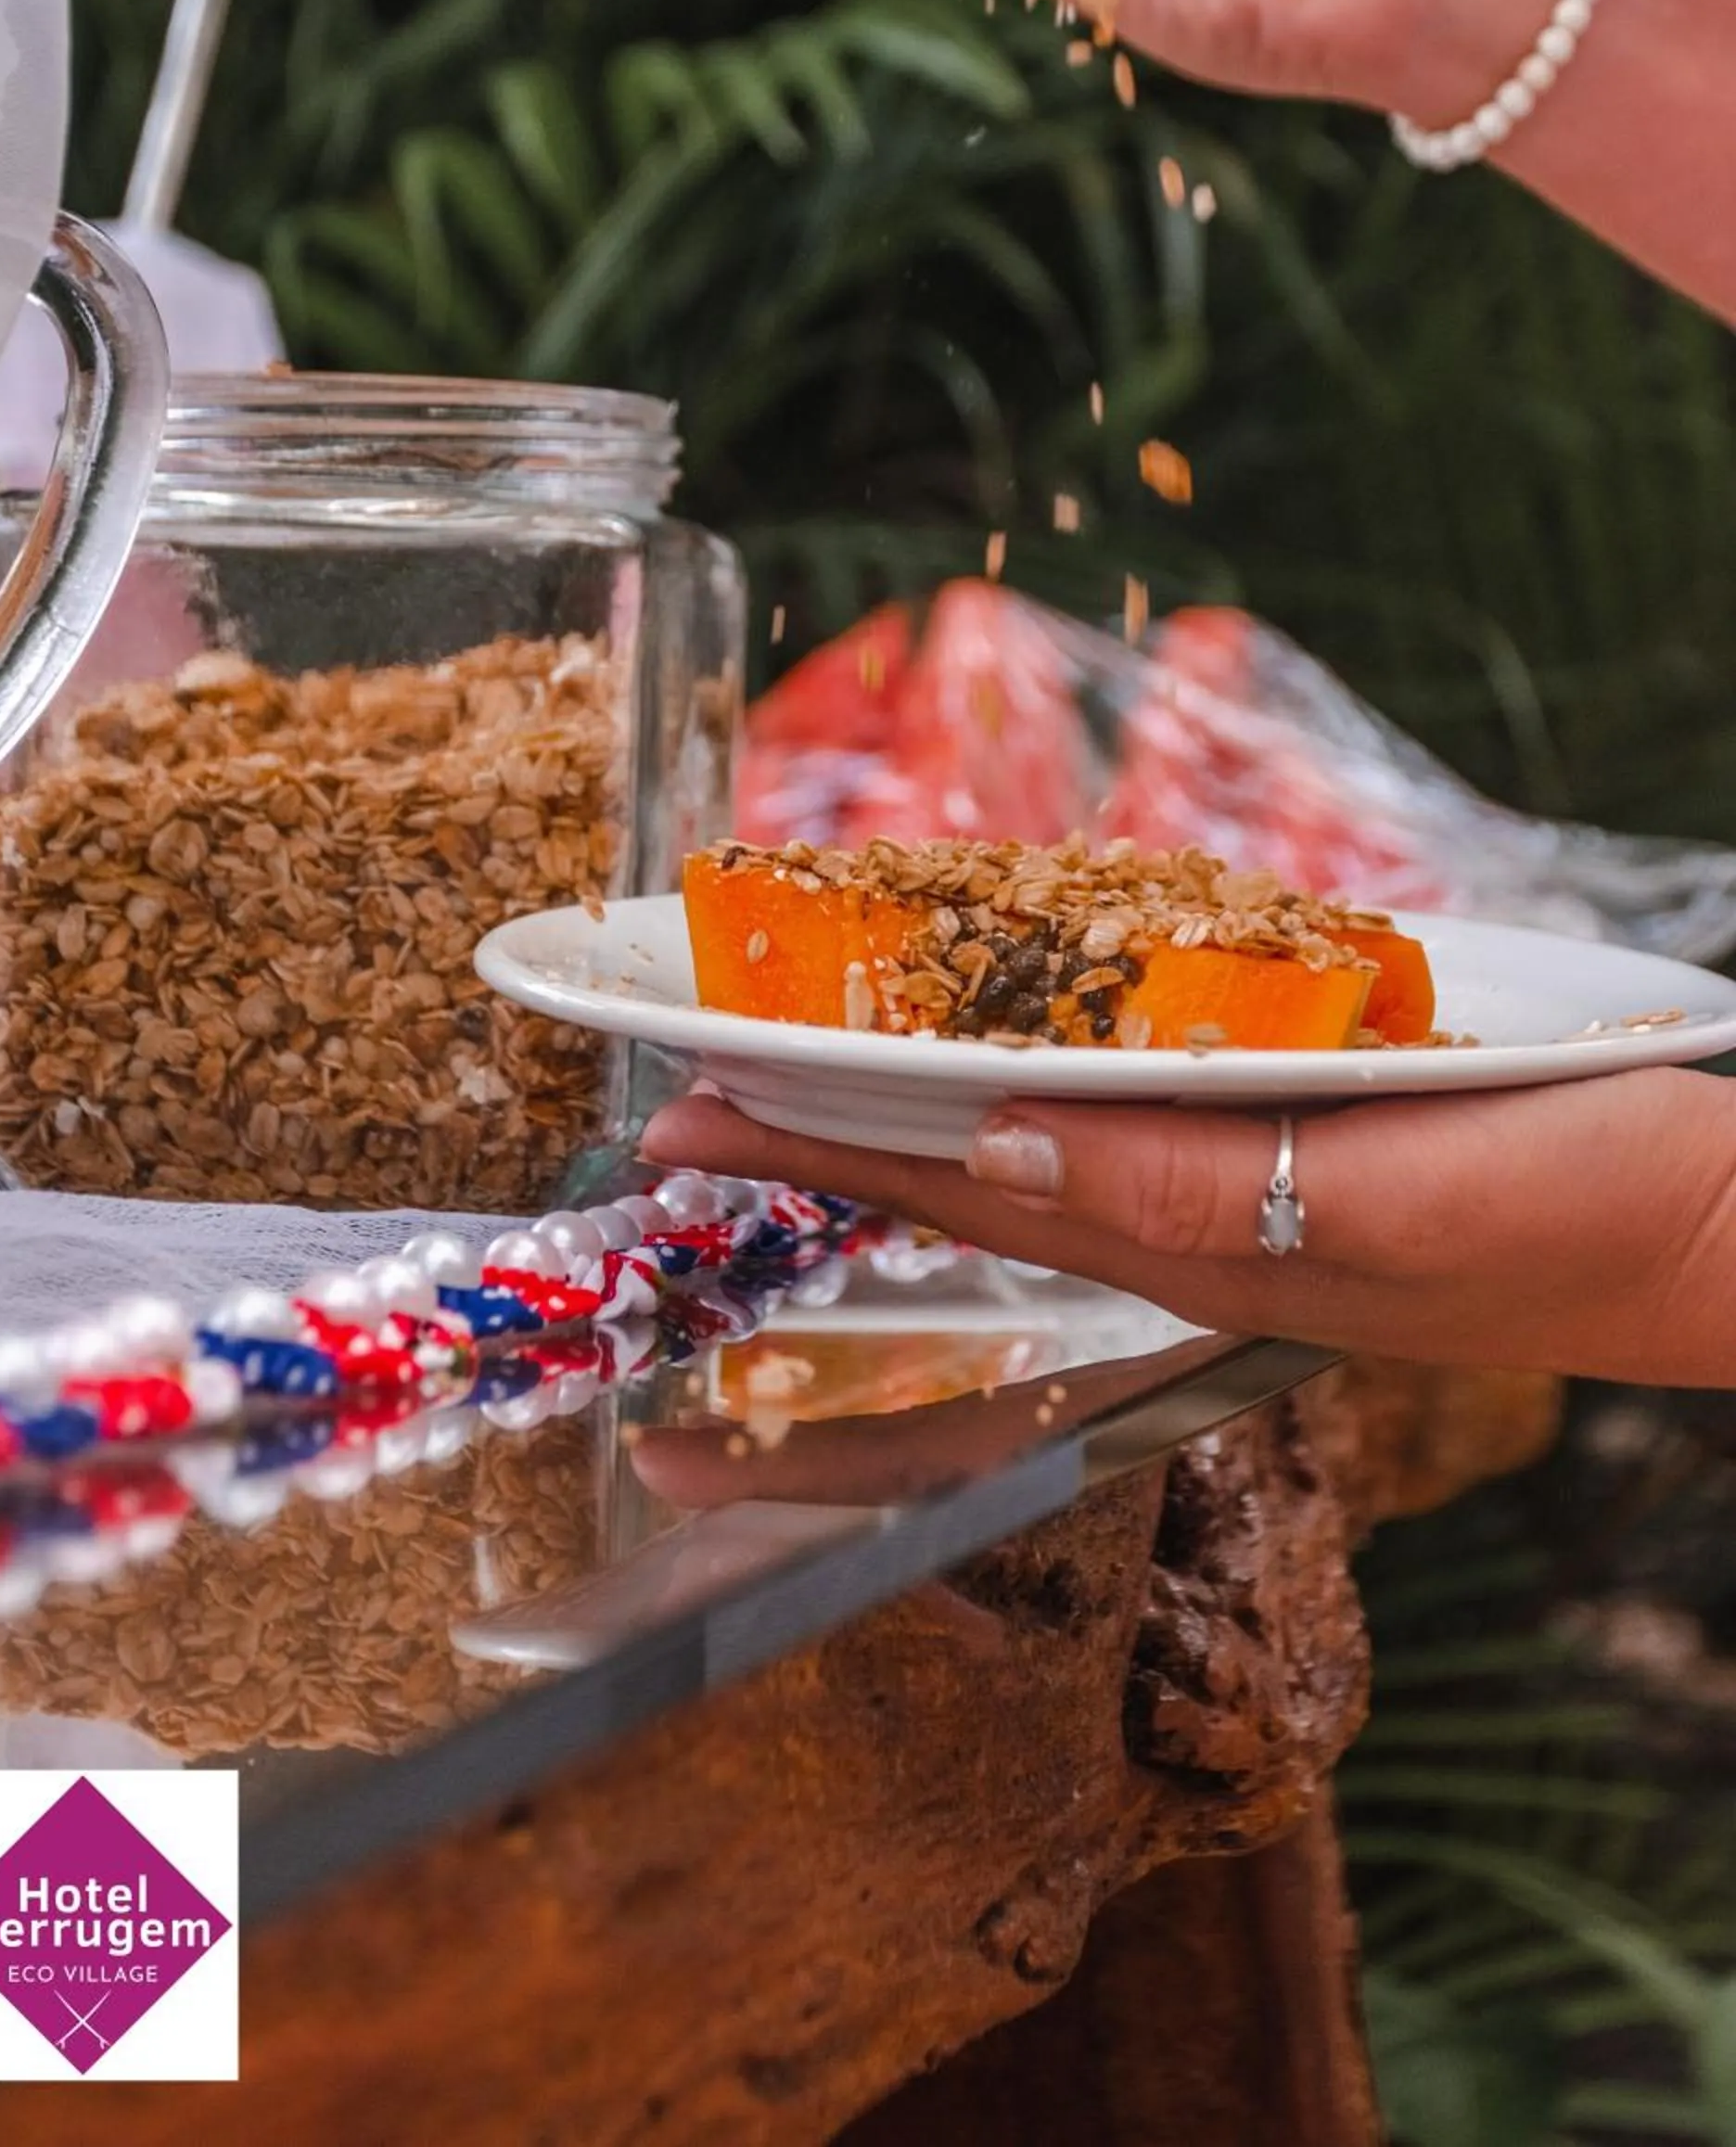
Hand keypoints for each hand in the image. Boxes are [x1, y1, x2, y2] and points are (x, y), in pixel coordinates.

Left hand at [645, 1068, 1735, 1386]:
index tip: (671, 1131)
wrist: (1728, 1233)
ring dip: (906, 1127)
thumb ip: (1186, 1178)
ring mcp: (1253, 1194)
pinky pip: (1133, 1118)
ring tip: (803, 1093)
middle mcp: (1198, 1227)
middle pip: (962, 1189)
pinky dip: (1040, 1087)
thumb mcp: (1382, 1204)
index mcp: (1195, 1241)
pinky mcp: (1314, 1151)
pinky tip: (1016, 1060)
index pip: (950, 1195)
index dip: (806, 1159)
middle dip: (815, 1158)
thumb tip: (992, 1144)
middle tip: (676, 1130)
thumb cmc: (1579, 1214)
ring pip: (1033, 1155)